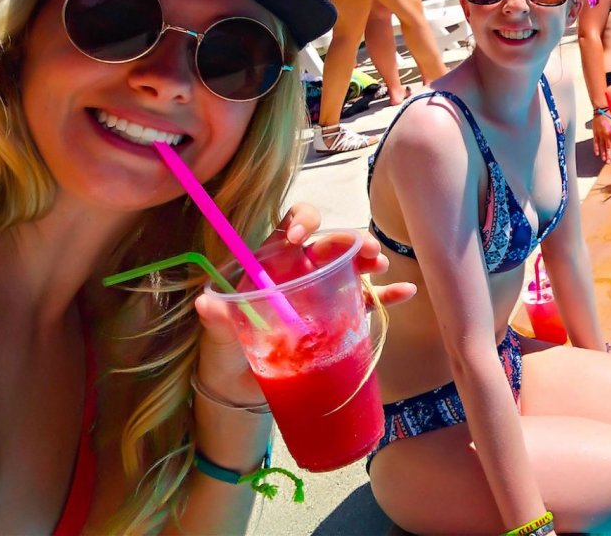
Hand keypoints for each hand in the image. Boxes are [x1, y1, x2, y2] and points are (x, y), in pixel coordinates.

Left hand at [193, 203, 414, 404]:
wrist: (240, 388)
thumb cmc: (227, 352)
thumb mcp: (219, 335)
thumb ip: (217, 318)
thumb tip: (206, 303)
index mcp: (274, 262)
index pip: (292, 225)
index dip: (301, 221)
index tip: (301, 238)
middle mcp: (302, 269)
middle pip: (329, 243)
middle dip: (348, 240)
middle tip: (366, 249)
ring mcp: (323, 291)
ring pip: (351, 265)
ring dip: (369, 260)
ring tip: (380, 264)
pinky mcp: (339, 317)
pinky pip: (366, 300)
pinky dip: (386, 295)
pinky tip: (405, 292)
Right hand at [591, 111, 610, 163]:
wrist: (600, 111)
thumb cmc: (610, 118)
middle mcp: (606, 134)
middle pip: (608, 147)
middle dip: (609, 155)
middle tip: (610, 161)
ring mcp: (600, 134)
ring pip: (602, 146)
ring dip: (603, 154)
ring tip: (604, 160)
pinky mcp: (595, 133)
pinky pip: (595, 142)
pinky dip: (596, 148)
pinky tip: (597, 153)